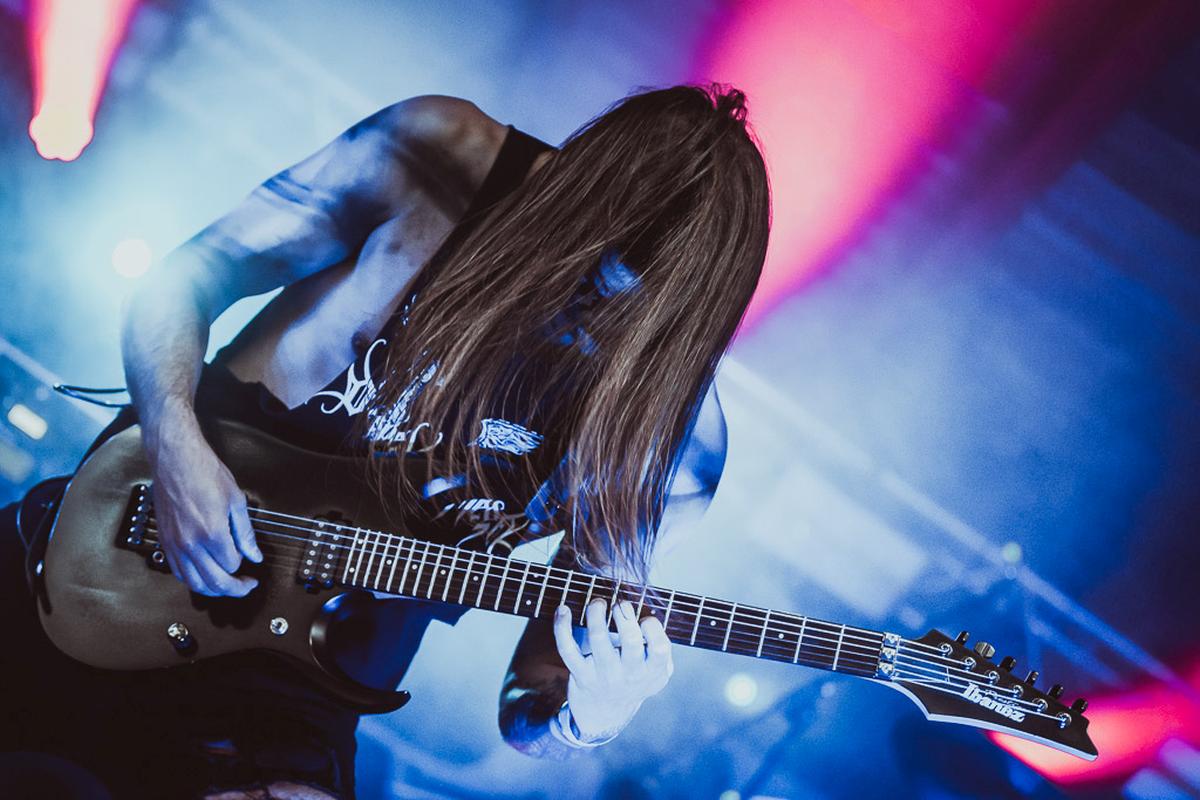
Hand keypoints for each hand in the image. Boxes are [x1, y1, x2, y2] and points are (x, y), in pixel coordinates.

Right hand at [146, 408, 261, 595]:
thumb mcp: (236, 500)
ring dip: (212, 590)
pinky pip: (177, 572)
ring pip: (193, 583)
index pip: (232, 565)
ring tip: (226, 585)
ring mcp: (174, 544)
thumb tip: (254, 555)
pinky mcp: (164, 541)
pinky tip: (203, 574)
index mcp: (212, 532)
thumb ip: (245, 533)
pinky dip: (192, 579)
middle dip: (234, 589)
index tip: (252, 565)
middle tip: (245, 586)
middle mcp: (190, 543)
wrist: (174, 459)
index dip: (244, 566)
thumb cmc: (204, 472)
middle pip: (214, 582)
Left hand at [552, 599, 672, 740]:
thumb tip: (652, 617)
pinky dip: (562, 627)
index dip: (653, 627)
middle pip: (631, 640)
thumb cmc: (635, 682)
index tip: (644, 620)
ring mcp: (603, 673)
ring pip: (598, 637)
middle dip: (624, 614)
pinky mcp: (580, 673)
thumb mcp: (658, 674)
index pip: (659, 647)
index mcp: (651, 671)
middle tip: (619, 604)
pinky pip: (567, 648)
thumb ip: (662, 650)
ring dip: (596, 612)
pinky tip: (563, 610)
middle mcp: (629, 674)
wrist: (605, 714)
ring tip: (598, 603)